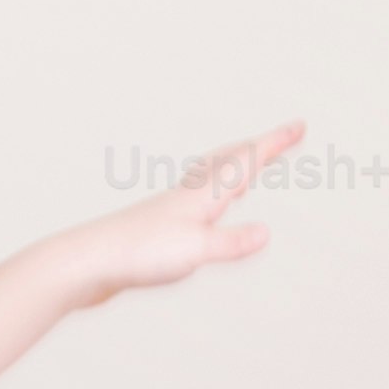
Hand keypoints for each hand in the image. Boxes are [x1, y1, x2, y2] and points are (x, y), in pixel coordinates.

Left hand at [69, 119, 301, 301]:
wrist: (88, 262)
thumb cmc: (137, 254)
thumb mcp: (194, 251)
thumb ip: (230, 243)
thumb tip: (266, 233)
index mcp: (203, 194)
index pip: (247, 160)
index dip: (276, 143)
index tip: (300, 126)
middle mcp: (189, 194)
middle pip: (231, 160)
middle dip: (261, 148)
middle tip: (285, 137)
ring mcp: (172, 208)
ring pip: (211, 177)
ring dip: (235, 165)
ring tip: (249, 162)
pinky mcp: (158, 226)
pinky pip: (196, 200)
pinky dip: (213, 193)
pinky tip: (203, 209)